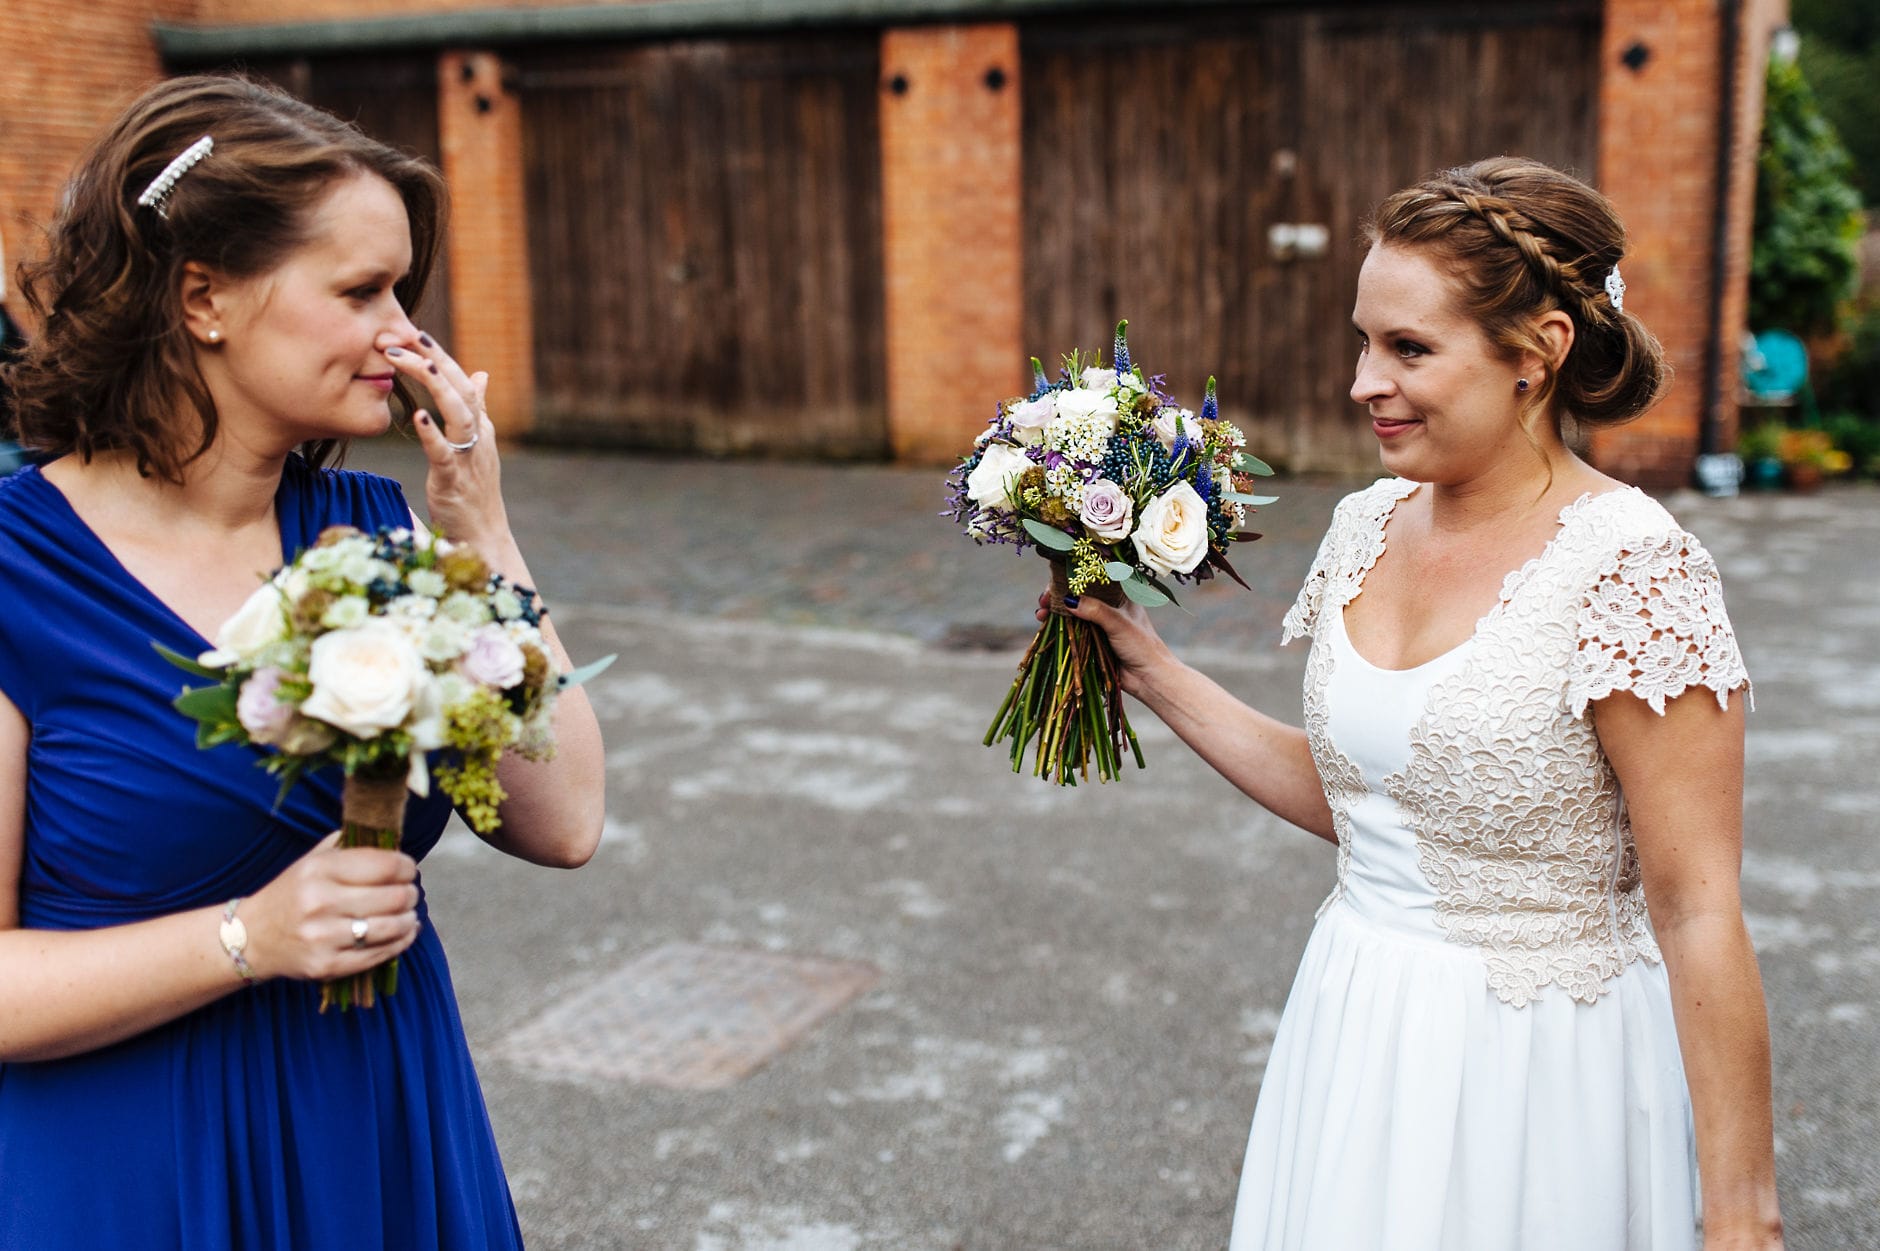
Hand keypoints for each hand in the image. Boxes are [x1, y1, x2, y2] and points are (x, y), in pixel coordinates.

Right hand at [239, 831, 421, 981]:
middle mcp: (320, 902)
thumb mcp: (312, 860)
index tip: (409, 869)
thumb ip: (349, 846)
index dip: (406, 867)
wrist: (251, 937)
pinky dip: (400, 942)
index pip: (385, 865)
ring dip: (409, 919)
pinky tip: (403, 933)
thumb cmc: (291, 894)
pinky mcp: (327, 965)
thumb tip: (392, 842)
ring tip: (409, 913)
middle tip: (411, 892)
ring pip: (391, 927)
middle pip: (394, 897)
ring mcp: (323, 936)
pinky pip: (378, 954)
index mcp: (319, 870)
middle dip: (410, 893)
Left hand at [378, 329, 510, 550]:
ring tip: (411, 361)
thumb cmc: (474, 491)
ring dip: (435, 384)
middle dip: (434, 358)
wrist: (484, 535)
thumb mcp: (477, 445)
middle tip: (402, 334)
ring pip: (458, 412)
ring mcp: (468, 457)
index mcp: (481, 425)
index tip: (413, 331)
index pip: (462, 380)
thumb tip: (480, 375)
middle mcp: (479, 436)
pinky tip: (417, 417)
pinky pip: (444, 453)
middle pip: (461, 388)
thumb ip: (477, 410)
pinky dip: (432, 434)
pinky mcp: (454, 480)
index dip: (439, 354)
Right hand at [1034, 588, 1178, 696]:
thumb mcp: (1119, 623)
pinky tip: (1045, 626)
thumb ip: (1095, 610)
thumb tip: (1068, 600)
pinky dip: (1058, 627)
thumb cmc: (1142, 645)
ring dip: (1054, 612)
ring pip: (1071, 613)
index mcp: (1118, 596)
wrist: (1149, 678)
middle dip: (1058, 596)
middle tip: (1043, 600)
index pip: (1091, 579)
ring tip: (1040, 614)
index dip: (1071, 578)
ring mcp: (1098, 624)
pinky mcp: (1091, 641)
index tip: (1055, 582)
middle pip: (1077, 595)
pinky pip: (1071, 630)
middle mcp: (1106, 607)